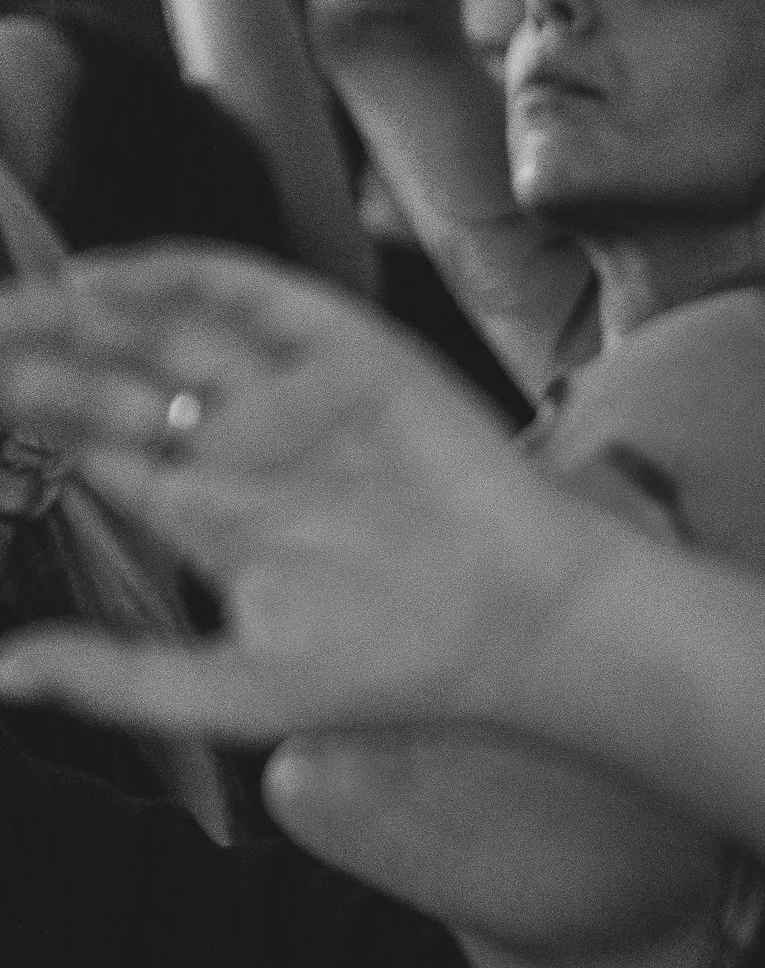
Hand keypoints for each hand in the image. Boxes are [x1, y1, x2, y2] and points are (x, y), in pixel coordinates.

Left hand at [0, 245, 608, 742]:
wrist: (511, 617)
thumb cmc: (392, 662)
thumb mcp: (233, 690)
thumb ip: (117, 678)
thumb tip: (3, 670)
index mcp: (214, 513)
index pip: (99, 448)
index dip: (26, 419)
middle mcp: (247, 442)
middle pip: (120, 379)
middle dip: (41, 358)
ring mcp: (295, 394)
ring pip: (172, 328)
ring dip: (93, 312)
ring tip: (19, 308)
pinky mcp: (350, 352)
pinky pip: (254, 296)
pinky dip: (183, 277)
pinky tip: (108, 282)